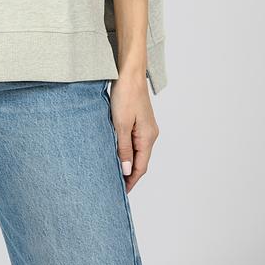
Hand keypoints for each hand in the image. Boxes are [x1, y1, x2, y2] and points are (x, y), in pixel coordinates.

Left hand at [108, 72, 158, 192]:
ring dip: (127, 161)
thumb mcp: (121, 124)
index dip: (131, 181)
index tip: (120, 192)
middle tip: (115, 185)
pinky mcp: (140, 119)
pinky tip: (117, 150)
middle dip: (129, 174)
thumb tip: (127, 171)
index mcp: (148, 137)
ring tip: (114, 171)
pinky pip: (134, 140)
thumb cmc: (125, 95)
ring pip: (137, 150)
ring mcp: (146, 126)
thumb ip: (124, 148)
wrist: (129, 72)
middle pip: (141, 161)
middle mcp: (150, 134)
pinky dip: (127, 149)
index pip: (141, 167)